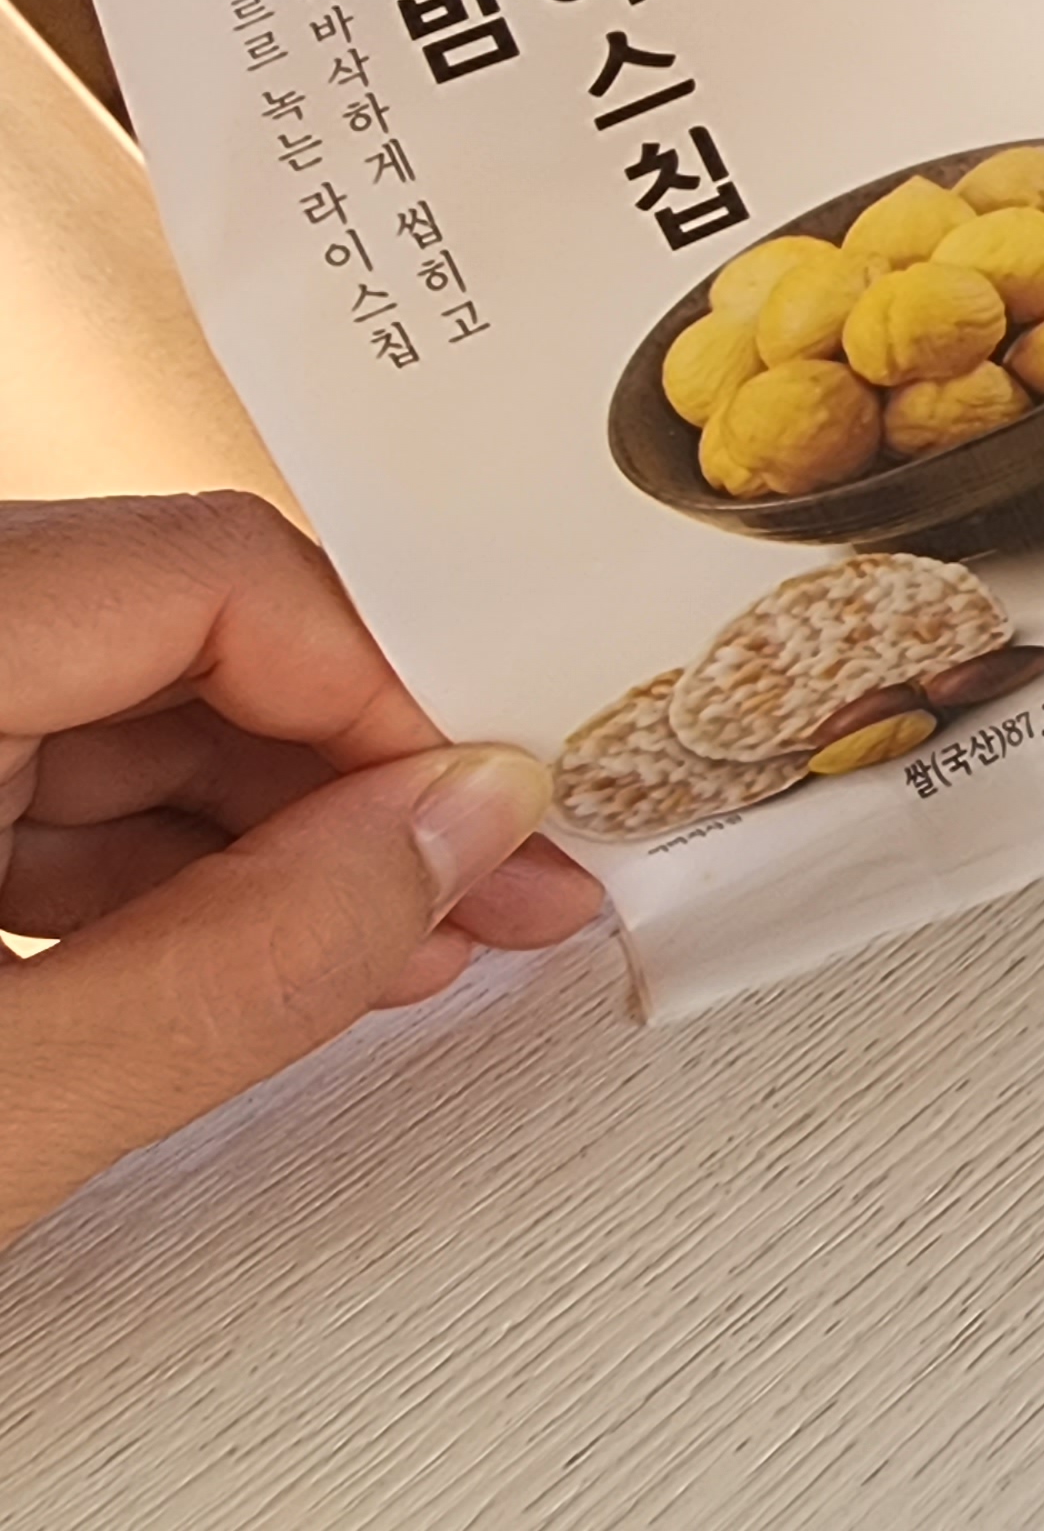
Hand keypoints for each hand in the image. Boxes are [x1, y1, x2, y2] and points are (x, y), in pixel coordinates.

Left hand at [0, 491, 601, 1248]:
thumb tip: (456, 835)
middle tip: (504, 878)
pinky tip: (267, 954)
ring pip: (119, 717)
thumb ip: (239, 960)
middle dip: (358, 777)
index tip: (489, 799)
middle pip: (182, 639)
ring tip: (414, 940)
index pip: (212, 574)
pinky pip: (32, 780)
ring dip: (281, 837)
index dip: (387, 687)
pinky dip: (159, 874)